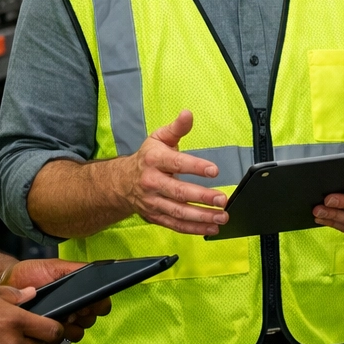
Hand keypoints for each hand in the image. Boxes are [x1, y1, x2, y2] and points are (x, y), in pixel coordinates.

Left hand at [0, 258, 112, 343]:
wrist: (9, 282)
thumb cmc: (32, 273)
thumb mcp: (57, 266)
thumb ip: (78, 269)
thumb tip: (97, 274)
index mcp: (79, 295)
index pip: (101, 306)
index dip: (97, 306)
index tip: (86, 304)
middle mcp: (73, 310)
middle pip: (90, 322)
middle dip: (82, 317)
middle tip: (71, 310)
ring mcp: (60, 324)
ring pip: (76, 334)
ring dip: (69, 327)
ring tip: (58, 316)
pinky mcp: (45, 335)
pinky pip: (56, 341)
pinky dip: (52, 334)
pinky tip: (45, 323)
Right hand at [106, 110, 228, 234]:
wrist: (122, 182)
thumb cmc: (148, 158)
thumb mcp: (160, 138)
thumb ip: (177, 128)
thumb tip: (188, 114)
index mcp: (154, 160)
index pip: (177, 163)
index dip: (196, 167)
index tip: (214, 170)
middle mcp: (152, 182)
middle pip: (179, 192)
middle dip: (202, 197)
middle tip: (222, 200)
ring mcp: (153, 202)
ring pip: (179, 212)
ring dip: (202, 217)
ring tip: (221, 217)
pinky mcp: (156, 216)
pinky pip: (176, 225)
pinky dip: (195, 229)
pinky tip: (211, 228)